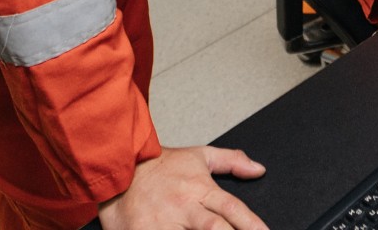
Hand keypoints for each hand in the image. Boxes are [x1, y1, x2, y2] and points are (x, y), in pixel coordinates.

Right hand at [98, 145, 267, 229]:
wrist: (118, 165)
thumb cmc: (160, 165)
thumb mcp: (198, 155)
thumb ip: (231, 161)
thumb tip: (259, 169)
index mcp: (200, 189)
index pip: (232, 208)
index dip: (251, 223)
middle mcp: (184, 207)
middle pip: (215, 228)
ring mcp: (163, 222)